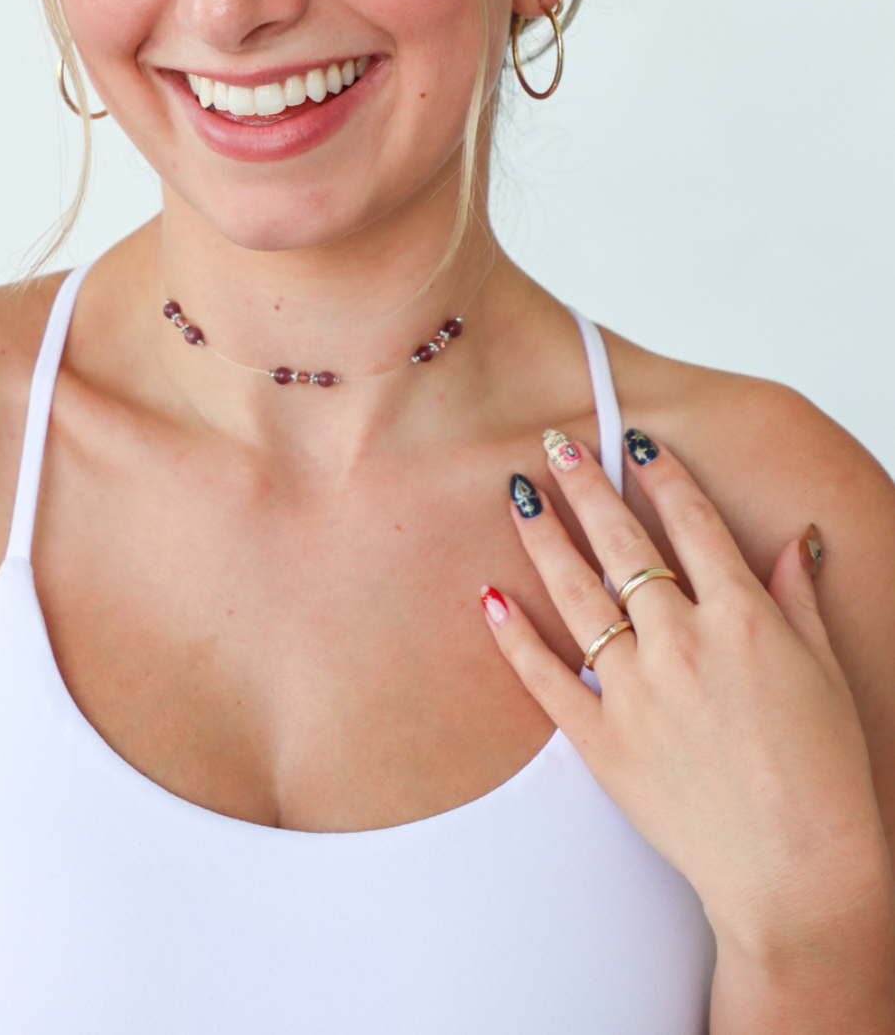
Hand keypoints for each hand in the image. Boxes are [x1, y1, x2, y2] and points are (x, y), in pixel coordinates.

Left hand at [481, 430, 894, 1021]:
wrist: (796, 874)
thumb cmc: (823, 777)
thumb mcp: (824, 672)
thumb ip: (797, 598)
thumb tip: (794, 539)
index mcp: (744, 620)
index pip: (693, 524)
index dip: (663, 475)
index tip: (636, 439)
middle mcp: (684, 643)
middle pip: (623, 545)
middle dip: (587, 485)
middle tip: (555, 441)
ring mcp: (637, 691)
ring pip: (577, 596)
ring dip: (543, 538)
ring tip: (516, 495)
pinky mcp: (603, 742)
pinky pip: (547, 678)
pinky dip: (514, 638)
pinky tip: (489, 598)